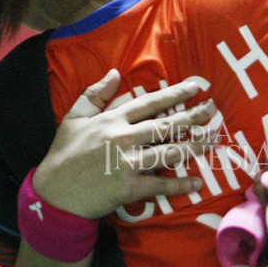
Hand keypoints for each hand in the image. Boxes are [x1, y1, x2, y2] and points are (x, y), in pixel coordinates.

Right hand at [32, 69, 219, 218]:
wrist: (53, 194)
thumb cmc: (63, 155)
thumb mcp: (73, 118)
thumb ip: (95, 94)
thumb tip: (114, 72)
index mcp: (112, 120)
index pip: (150, 103)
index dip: (175, 94)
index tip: (195, 87)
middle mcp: (124, 138)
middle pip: (166, 125)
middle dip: (193, 116)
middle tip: (214, 110)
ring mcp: (128, 163)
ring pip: (169, 152)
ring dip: (194, 146)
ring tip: (214, 139)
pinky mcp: (129, 187)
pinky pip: (160, 185)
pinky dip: (179, 184)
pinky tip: (197, 181)